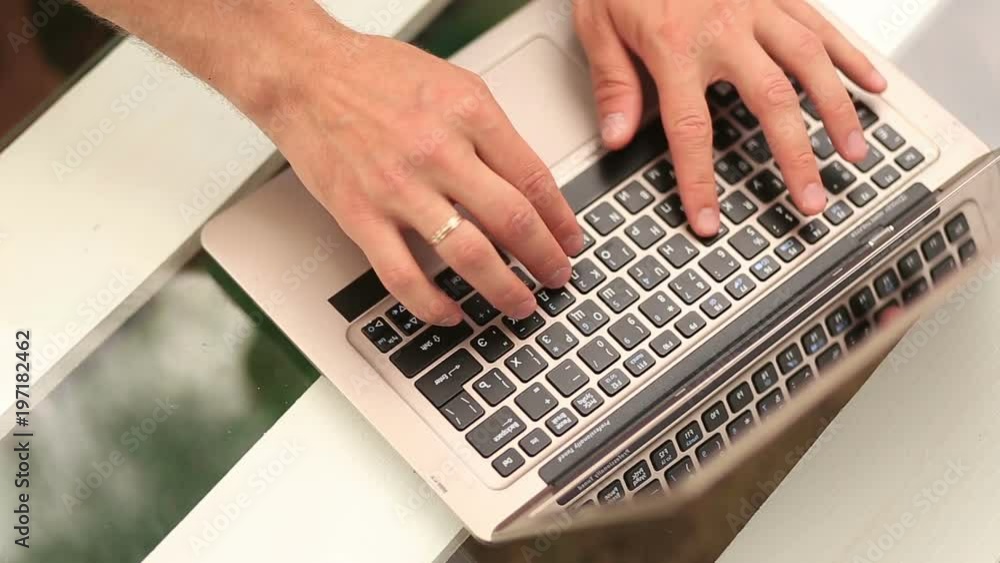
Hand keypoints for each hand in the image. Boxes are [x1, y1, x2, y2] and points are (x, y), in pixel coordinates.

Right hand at [265, 32, 583, 324]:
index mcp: (468, 113)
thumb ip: (492, 133)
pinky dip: (432, 305)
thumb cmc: (375, 75)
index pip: (534, 179)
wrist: (305, 74)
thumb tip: (527, 185)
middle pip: (512, 222)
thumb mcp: (454, 84)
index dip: (561, 219)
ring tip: (520, 305)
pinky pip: (403, 276)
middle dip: (545, 260)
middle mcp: (438, 151)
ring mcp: (398, 188)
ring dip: (503, 290)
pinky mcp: (360, 216)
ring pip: (468, 256)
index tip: (571, 240)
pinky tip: (450, 314)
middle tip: (556, 277)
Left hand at [574, 0, 887, 235]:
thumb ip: (613, 83)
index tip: (709, 220)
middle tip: (812, 199)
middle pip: (771, 101)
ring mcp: (757, 6)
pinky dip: (850, 56)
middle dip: (796, 156)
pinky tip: (872, 85)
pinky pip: (822, 24)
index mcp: (674, 45)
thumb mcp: (598, 24)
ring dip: (838, 111)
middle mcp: (724, 27)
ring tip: (855, 153)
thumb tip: (617, 138)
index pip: (692, 129)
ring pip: (811, 62)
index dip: (700, 181)